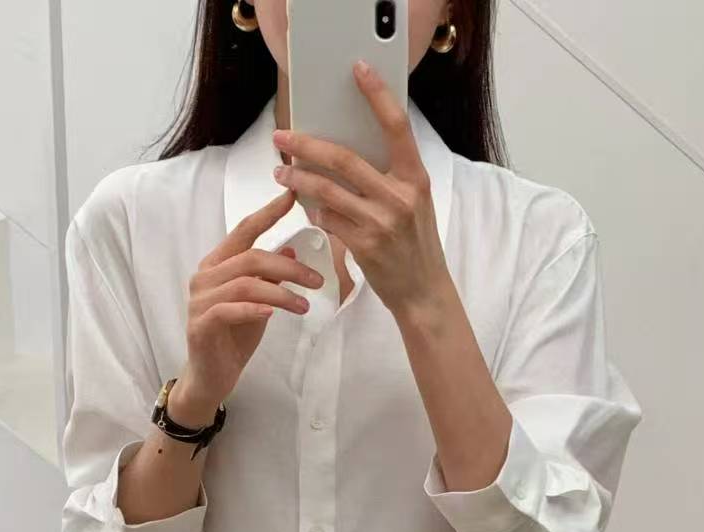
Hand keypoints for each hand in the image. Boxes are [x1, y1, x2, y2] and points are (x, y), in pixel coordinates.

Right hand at [177, 187, 324, 413]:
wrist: (211, 377)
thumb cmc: (233, 338)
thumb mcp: (259, 303)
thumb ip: (269, 278)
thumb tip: (290, 251)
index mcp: (218, 264)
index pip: (244, 231)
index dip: (268, 213)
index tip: (292, 197)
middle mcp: (205, 276)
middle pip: (251, 258)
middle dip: (288, 268)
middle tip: (317, 282)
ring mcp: (200, 300)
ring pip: (244, 283)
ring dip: (279, 292)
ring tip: (304, 306)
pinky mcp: (201, 324)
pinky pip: (230, 309)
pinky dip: (254, 309)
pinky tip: (273, 313)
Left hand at [270, 60, 450, 317]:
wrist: (423, 291)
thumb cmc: (415, 243)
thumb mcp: (413, 203)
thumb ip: (388, 176)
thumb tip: (346, 149)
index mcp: (415, 177)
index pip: (396, 125)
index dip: (377, 94)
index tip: (358, 68)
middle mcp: (400, 196)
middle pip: (344, 158)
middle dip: (306, 145)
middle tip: (282, 137)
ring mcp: (381, 222)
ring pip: (327, 190)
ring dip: (297, 179)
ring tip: (280, 171)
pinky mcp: (365, 246)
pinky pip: (328, 220)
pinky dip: (313, 211)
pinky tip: (305, 206)